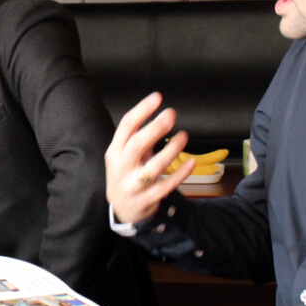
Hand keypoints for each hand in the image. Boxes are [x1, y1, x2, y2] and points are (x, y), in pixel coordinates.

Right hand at [106, 92, 195, 224]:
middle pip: (136, 145)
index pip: (125, 127)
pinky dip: (179, 174)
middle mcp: (121, 167)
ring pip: (151, 168)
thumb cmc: (127, 173)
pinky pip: (165, 186)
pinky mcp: (147, 199)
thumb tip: (158, 112)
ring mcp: (133, 185)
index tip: (157, 97)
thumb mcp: (125, 154)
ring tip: (184, 136)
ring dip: (170, 151)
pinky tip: (191, 162)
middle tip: (171, 113)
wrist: (122, 208)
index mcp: (115, 151)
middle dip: (154, 128)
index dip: (141, 111)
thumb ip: (139, 136)